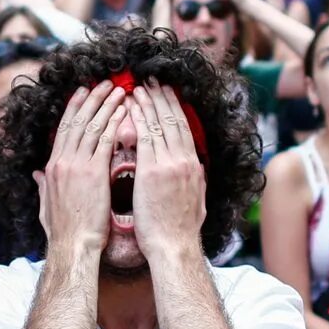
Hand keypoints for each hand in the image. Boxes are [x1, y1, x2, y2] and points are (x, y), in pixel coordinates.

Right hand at [33, 82, 128, 263]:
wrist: (73, 246)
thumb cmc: (65, 231)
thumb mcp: (46, 205)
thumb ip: (44, 186)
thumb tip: (37, 174)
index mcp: (53, 166)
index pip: (63, 129)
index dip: (74, 108)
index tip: (83, 92)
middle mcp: (63, 161)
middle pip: (77, 121)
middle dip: (92, 99)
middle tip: (103, 83)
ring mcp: (78, 166)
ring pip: (92, 126)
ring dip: (106, 105)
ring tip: (118, 90)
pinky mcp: (94, 173)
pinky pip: (105, 141)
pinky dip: (114, 123)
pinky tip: (123, 111)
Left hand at [129, 82, 205, 266]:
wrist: (174, 247)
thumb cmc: (180, 231)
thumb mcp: (197, 201)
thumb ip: (195, 182)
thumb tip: (196, 171)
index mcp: (193, 166)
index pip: (184, 129)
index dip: (174, 108)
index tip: (166, 93)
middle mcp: (184, 161)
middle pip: (173, 120)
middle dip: (161, 98)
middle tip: (152, 80)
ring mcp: (169, 165)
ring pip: (158, 124)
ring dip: (148, 103)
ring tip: (138, 87)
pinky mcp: (152, 172)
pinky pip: (144, 138)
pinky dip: (138, 120)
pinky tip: (131, 107)